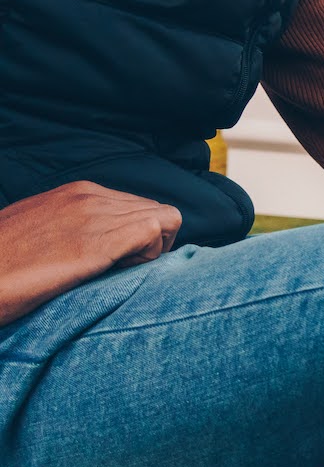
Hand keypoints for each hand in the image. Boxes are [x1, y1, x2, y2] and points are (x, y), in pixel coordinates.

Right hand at [0, 182, 181, 324]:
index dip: (138, 235)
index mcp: (77, 192)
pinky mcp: (98, 241)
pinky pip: (154, 232)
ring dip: (152, 250)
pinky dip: (149, 256)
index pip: (137, 205)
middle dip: (151, 243)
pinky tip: (117, 274)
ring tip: (119, 272)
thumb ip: (72, 228)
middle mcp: (90, 196)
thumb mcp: (38, 233)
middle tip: (125, 270)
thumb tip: (96, 243)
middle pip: (155, 210)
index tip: (122, 260)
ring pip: (164, 218)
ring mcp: (95, 214)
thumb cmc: (1, 265)